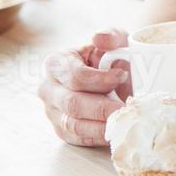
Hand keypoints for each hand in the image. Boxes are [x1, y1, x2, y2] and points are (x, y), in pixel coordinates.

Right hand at [38, 29, 130, 146]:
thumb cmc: (110, 56)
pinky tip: (115, 130)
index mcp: (56, 63)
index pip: (75, 76)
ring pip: (74, 124)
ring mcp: (52, 112)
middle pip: (72, 103)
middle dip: (102, 107)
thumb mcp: (114, 40)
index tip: (123, 76)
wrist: (110, 74)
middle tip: (127, 108)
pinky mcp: (61, 130)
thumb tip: (99, 37)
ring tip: (124, 121)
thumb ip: (110, 36)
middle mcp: (48, 89)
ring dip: (101, 125)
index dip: (101, 79)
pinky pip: (77, 139)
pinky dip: (98, 137)